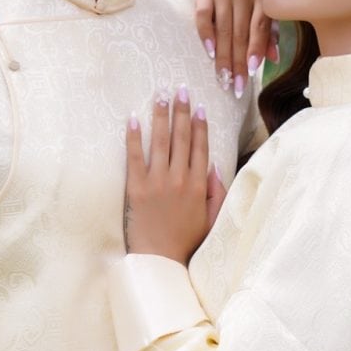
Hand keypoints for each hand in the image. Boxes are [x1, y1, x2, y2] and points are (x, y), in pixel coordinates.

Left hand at [124, 87, 226, 263]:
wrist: (160, 260)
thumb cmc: (187, 242)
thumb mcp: (212, 219)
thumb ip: (217, 192)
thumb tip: (214, 165)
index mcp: (199, 185)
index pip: (201, 147)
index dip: (200, 125)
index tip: (200, 107)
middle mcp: (180, 179)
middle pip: (182, 138)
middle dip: (181, 111)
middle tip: (180, 89)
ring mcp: (157, 182)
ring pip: (160, 141)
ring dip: (161, 116)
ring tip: (160, 95)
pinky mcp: (136, 188)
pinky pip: (134, 156)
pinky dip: (134, 136)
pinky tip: (134, 119)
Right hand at [196, 0, 277, 99]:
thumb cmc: (249, 6)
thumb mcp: (264, 16)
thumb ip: (269, 35)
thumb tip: (274, 59)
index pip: (260, 28)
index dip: (256, 51)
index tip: (252, 72)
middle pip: (241, 33)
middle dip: (238, 62)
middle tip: (236, 85)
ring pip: (223, 29)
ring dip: (223, 56)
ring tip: (223, 76)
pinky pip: (204, 16)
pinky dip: (206, 35)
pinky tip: (209, 52)